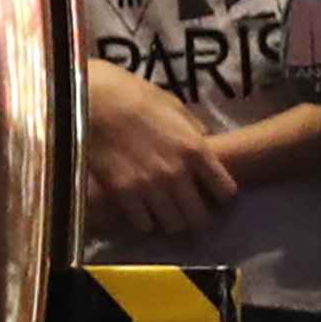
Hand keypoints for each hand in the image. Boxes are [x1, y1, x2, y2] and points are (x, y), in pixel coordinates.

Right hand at [83, 61, 236, 236]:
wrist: (94, 100)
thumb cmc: (135, 97)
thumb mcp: (175, 107)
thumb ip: (193, 131)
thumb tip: (202, 143)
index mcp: (196, 149)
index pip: (226, 191)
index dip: (221, 196)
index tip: (213, 195)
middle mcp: (177, 173)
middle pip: (200, 216)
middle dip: (198, 216)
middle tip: (189, 211)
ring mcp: (149, 186)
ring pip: (173, 224)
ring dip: (171, 220)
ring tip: (165, 213)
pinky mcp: (123, 193)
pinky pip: (144, 223)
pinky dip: (146, 220)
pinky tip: (142, 211)